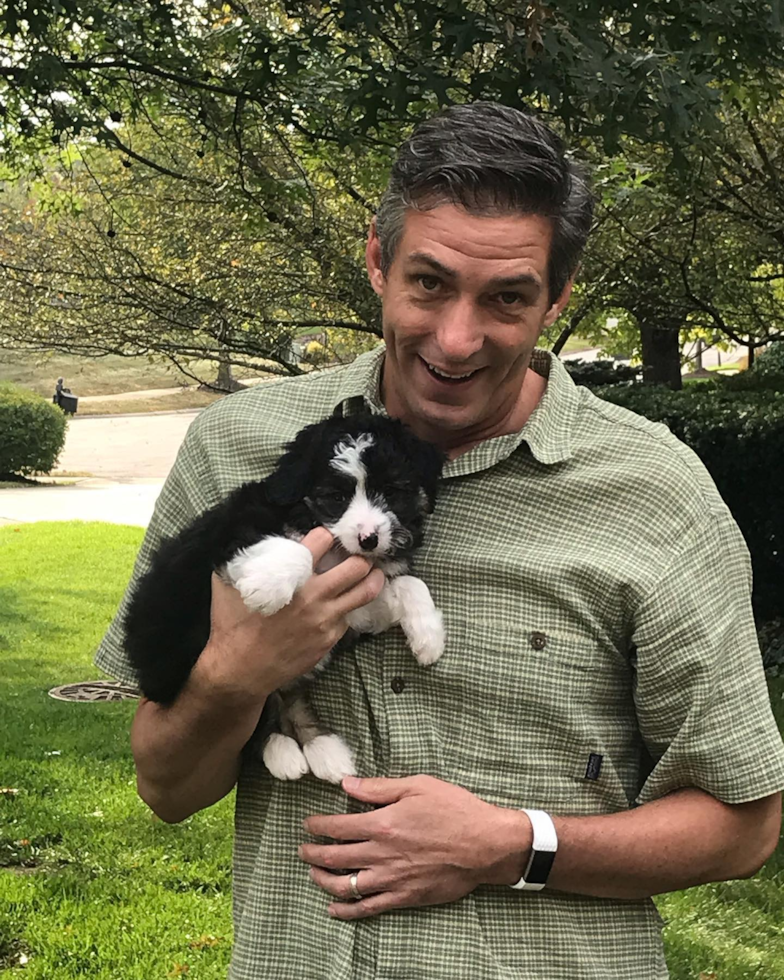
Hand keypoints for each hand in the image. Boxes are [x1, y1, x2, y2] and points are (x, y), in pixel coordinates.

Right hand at [195, 527, 384, 702]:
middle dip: (362, 557)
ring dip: (370, 580)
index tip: (327, 538)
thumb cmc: (232, 624)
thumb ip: (247, 558)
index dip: (326, 535)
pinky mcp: (329, 640)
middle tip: (363, 554)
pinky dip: (346, 608)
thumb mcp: (230, 582)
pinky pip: (346, 618)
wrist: (239, 670)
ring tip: (373, 573)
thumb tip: (253, 538)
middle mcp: (314, 596)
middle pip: (356, 567)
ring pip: (363, 593)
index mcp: (291, 576)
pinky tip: (342, 604)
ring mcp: (325, 620)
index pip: (322, 540)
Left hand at [299, 775, 531, 919]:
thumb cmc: (454, 809)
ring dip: (323, 880)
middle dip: (313, 853)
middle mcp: (382, 854)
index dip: (317, 826)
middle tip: (303, 849)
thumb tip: (346, 783)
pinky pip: (368, 908)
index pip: (337, 827)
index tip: (308, 824)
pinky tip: (334, 908)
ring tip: (313, 873)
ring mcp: (392, 879)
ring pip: (345, 885)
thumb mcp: (417, 786)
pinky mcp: (405, 897)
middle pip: (335, 857)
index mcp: (383, 823)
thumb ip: (378, 788)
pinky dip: (346, 910)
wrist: (485, 845)